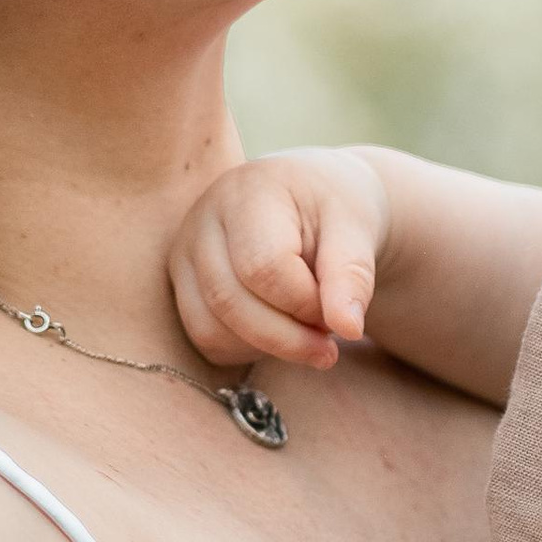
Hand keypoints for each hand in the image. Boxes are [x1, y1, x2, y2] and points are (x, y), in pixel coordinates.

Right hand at [169, 147, 390, 372]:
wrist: (315, 199)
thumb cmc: (337, 210)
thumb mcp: (359, 230)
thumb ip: (353, 276)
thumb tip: (348, 328)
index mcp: (250, 191)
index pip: (263, 267)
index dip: (306, 305)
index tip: (341, 313)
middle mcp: (205, 217)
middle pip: (229, 301)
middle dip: (288, 337)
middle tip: (329, 341)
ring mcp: (186, 250)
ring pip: (210, 328)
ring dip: (267, 347)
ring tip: (307, 331)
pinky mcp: (182, 282)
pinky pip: (205, 337)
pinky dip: (246, 349)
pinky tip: (280, 329)